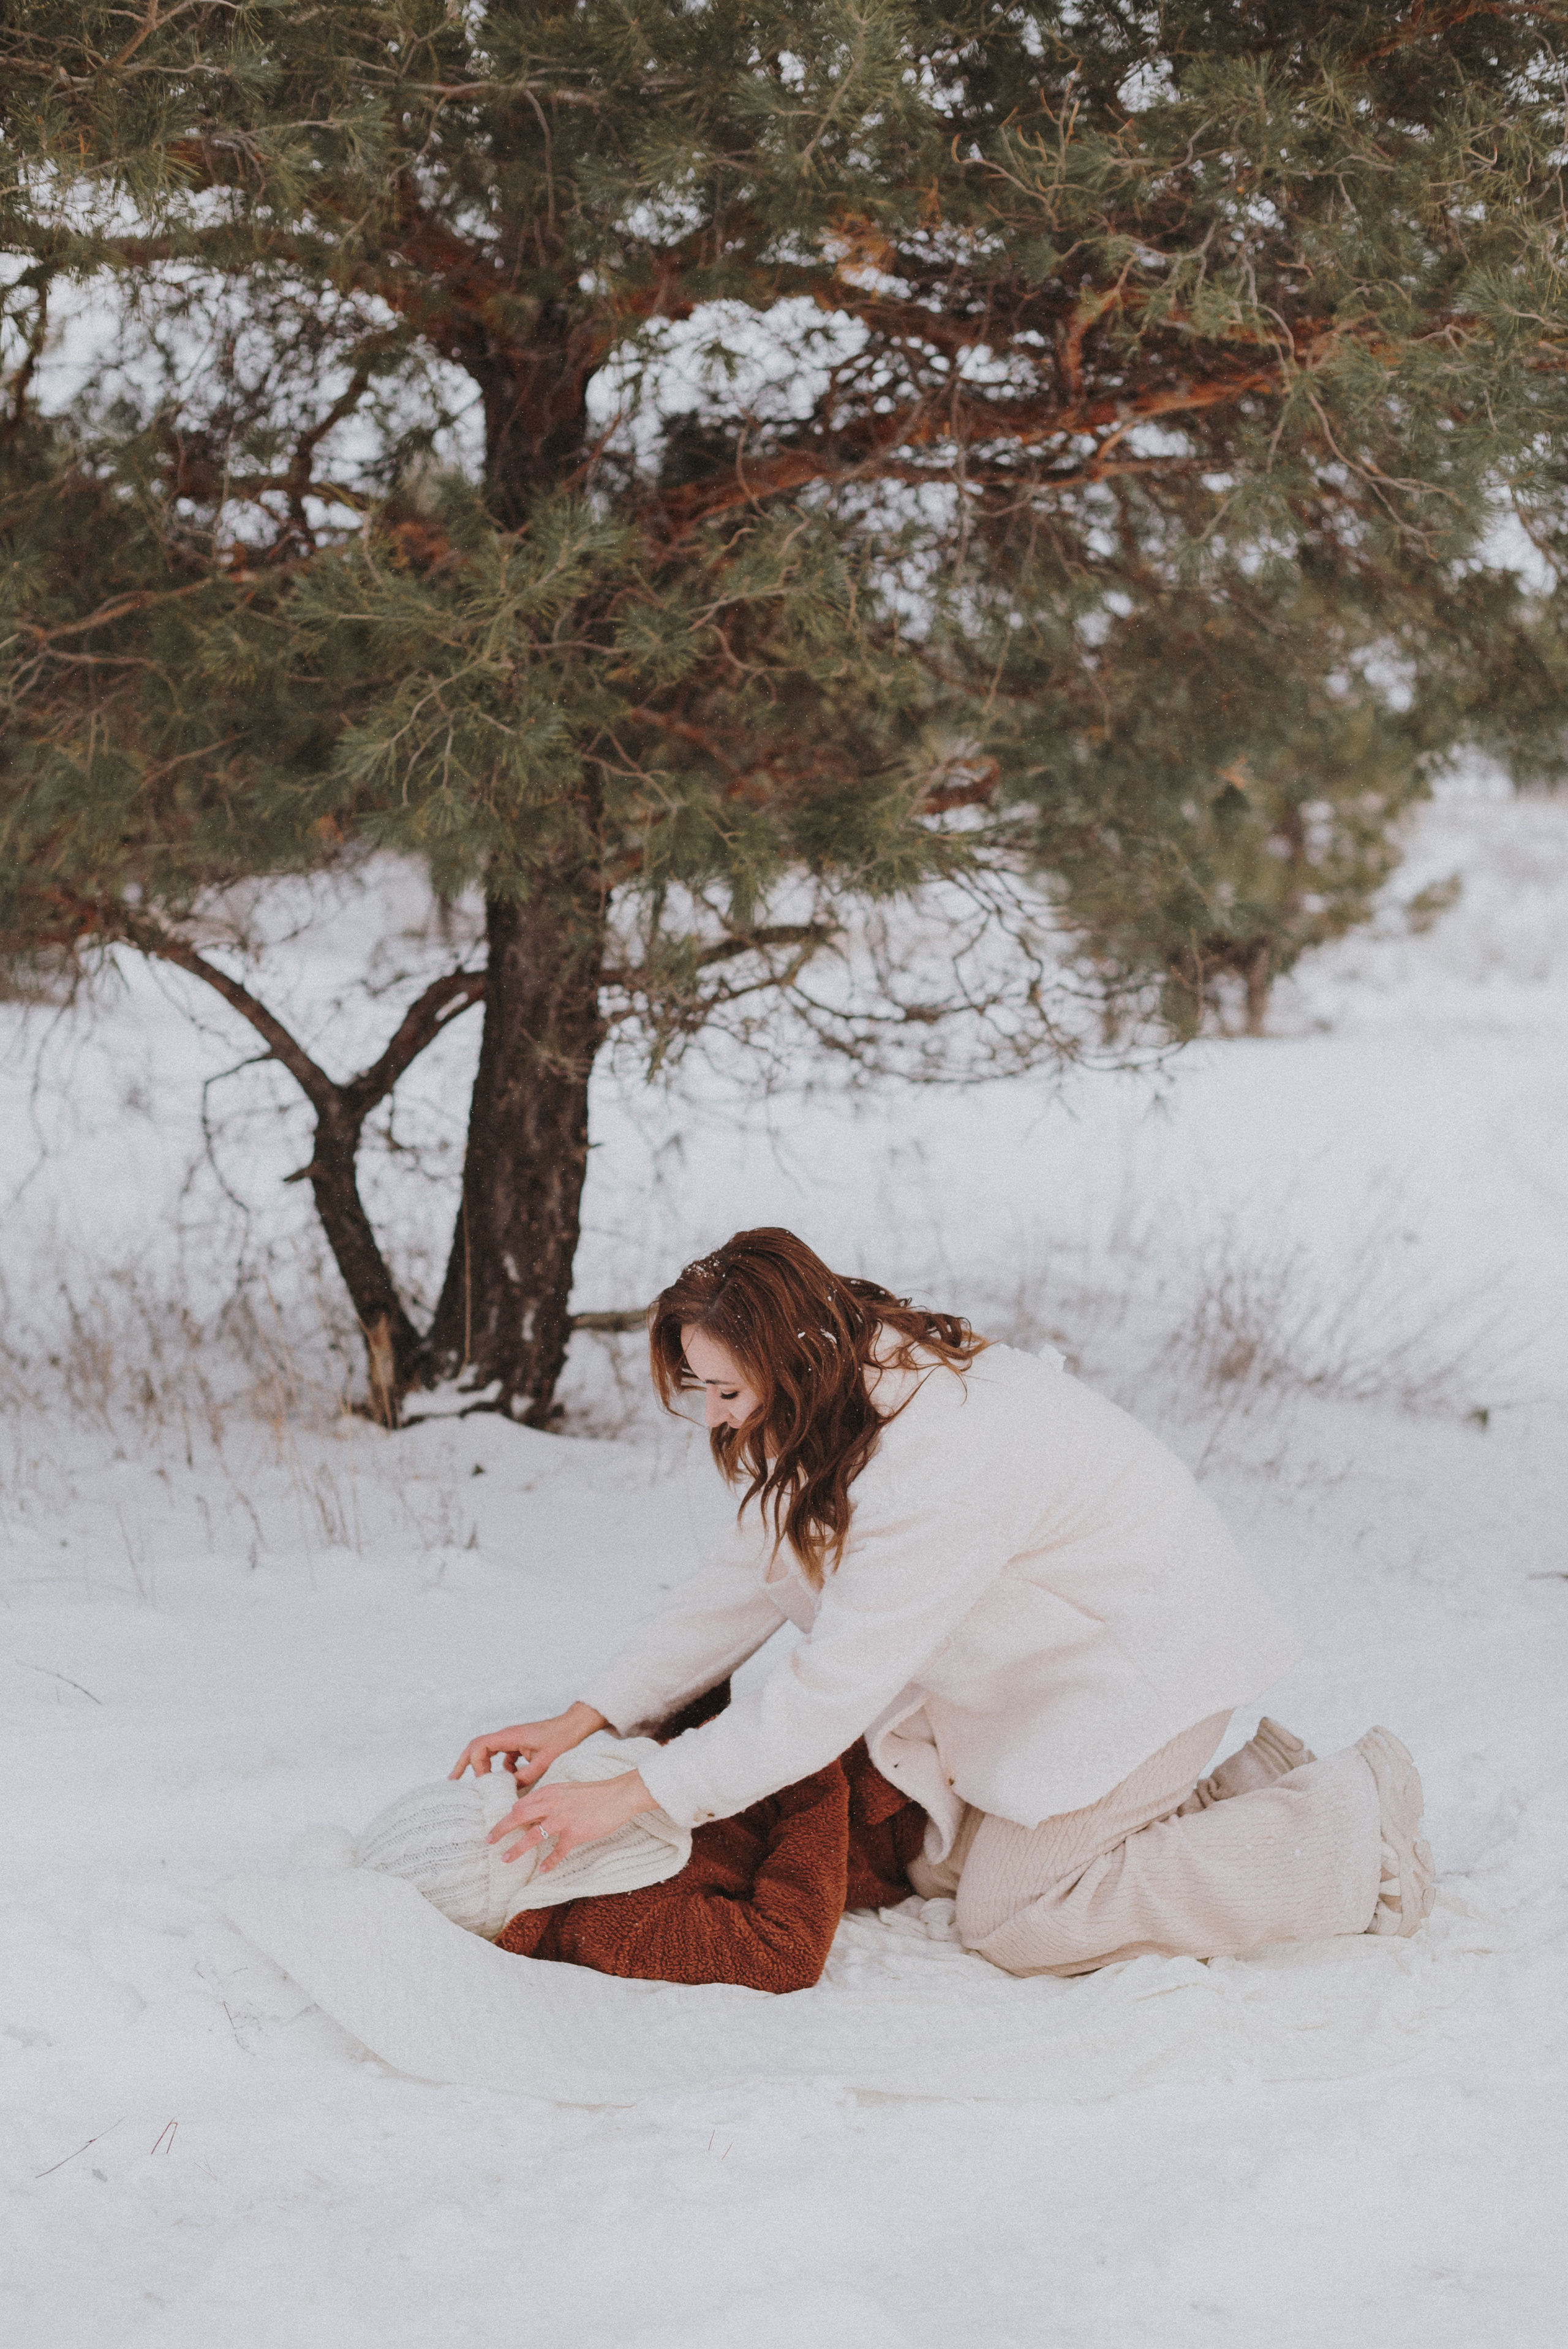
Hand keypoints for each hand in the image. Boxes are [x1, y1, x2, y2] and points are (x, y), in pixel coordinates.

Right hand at [449, 1700, 606, 1788]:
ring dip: (483, 1767)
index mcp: (509, 1736)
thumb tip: (510, 1791)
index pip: (480, 1746)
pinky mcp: (520, 1745)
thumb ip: (526, 1776)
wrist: (575, 1726)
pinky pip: (503, 1757)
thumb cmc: (562, 1739)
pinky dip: (502, 1769)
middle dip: (464, 1763)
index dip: (475, 1764)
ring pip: (489, 1752)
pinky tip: (509, 1782)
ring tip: (478, 1786)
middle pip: (477, 1747)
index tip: (483, 1781)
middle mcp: (507, 1736)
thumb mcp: (544, 1762)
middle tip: (453, 1780)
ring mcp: (513, 1740)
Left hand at [488, 1769, 656, 1871]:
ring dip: (517, 1849)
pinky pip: (558, 1851)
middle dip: (501, 1829)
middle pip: (519, 1816)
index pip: (521, 1803)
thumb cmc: (595, 1793)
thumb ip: (551, 1799)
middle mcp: (553, 1804)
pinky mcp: (576, 1833)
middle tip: (489, 1840)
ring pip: (533, 1836)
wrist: (619, 1795)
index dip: (508, 1816)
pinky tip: (543, 1871)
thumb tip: (535, 1812)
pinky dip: (549, 1862)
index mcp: (550, 1791)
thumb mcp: (568, 1790)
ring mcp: (563, 1819)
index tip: (500, 1826)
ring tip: (505, 1859)